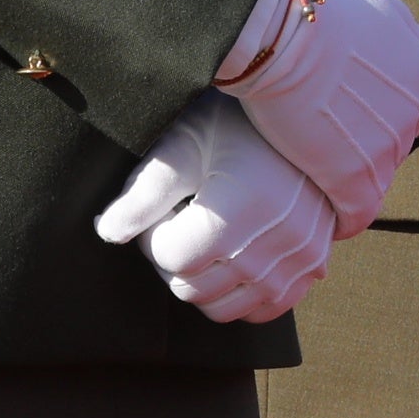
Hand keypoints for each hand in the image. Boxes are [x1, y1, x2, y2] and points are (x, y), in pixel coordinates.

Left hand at [95, 92, 335, 322]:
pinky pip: (263, 309)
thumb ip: (142, 193)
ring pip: (222, 307)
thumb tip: (104, 232)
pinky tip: (236, 254)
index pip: (169, 257)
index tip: (166, 204)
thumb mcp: (182, 146)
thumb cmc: (236, 121)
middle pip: (190, 288)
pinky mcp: (314, 266)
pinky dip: (242, 292)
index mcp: (239, 211)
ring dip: (203, 278)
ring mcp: (298, 260)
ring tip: (209, 233)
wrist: (307, 108)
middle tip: (183, 216)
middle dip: (175, 256)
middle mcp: (274, 244)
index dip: (154, 231)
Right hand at [216, 0, 418, 235]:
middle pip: (392, 146)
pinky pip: (357, 214)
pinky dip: (343, 219)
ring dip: (349, 182)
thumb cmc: (317, 6)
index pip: (407, 111)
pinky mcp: (354, 178)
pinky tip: (326, 219)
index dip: (373, 117)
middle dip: (362, 149)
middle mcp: (413, 113)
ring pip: (375, 179)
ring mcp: (386, 148)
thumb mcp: (374, 1)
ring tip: (316, 180)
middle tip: (322, 146)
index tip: (343, 119)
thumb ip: (405, 28)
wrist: (283, 28)